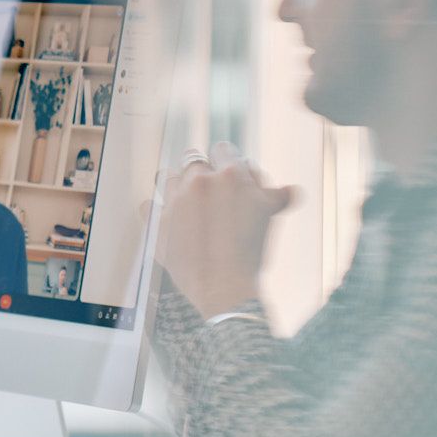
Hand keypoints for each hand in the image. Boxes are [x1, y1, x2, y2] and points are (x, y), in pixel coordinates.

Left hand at [155, 142, 294, 317]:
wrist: (224, 287)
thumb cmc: (251, 252)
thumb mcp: (270, 217)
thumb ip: (277, 196)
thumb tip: (288, 190)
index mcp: (231, 174)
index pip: (222, 149)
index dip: (225, 161)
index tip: (225, 173)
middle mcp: (200, 181)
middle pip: (193, 161)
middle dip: (201, 173)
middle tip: (208, 191)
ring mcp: (175, 200)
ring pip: (166, 176)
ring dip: (175, 185)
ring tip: (185, 201)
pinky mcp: (157, 222)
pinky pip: (148, 206)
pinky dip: (156, 212)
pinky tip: (168, 220)